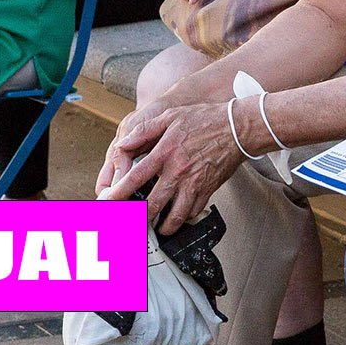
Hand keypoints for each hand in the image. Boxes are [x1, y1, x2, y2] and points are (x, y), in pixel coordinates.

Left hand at [102, 99, 246, 234]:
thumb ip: (144, 130)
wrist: (238, 128)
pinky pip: (193, 211)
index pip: (135, 178)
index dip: (118, 194)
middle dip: (138, 219)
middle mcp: (178, 172)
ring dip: (163, 226)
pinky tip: (178, 217)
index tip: (107, 204)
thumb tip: (123, 144)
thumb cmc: (205, 120)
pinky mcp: (208, 190)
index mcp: (165, 153)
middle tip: (129, 225)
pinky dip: (184, 218)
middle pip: (152, 205)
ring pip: (175, 216)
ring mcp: (194, 184)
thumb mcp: (170, 116)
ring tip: (155, 228)